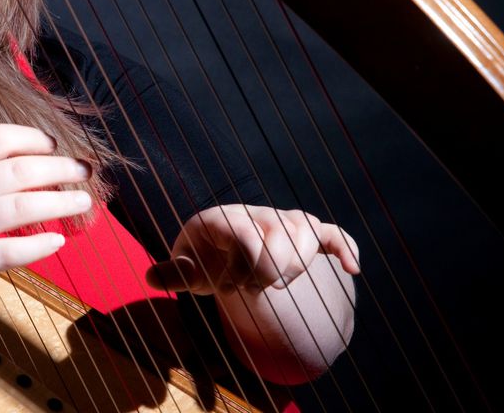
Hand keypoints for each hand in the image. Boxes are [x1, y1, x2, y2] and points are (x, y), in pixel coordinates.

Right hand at [0, 89, 92, 311]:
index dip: (30, 137)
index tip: (53, 143)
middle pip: (19, 171)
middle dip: (59, 168)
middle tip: (84, 170)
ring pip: (23, 208)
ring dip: (59, 204)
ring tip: (83, 201)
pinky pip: (11, 252)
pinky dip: (37, 246)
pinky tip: (57, 241)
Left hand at [146, 205, 359, 295]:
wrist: (224, 245)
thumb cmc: (205, 258)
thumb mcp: (188, 267)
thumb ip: (176, 273)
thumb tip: (151, 277)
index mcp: (226, 218)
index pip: (247, 242)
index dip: (241, 274)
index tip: (226, 288)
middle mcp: (257, 214)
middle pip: (279, 246)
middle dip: (265, 275)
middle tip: (247, 286)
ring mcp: (283, 221)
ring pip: (304, 241)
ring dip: (290, 269)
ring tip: (269, 280)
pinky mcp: (306, 232)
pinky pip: (332, 234)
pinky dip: (344, 249)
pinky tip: (352, 270)